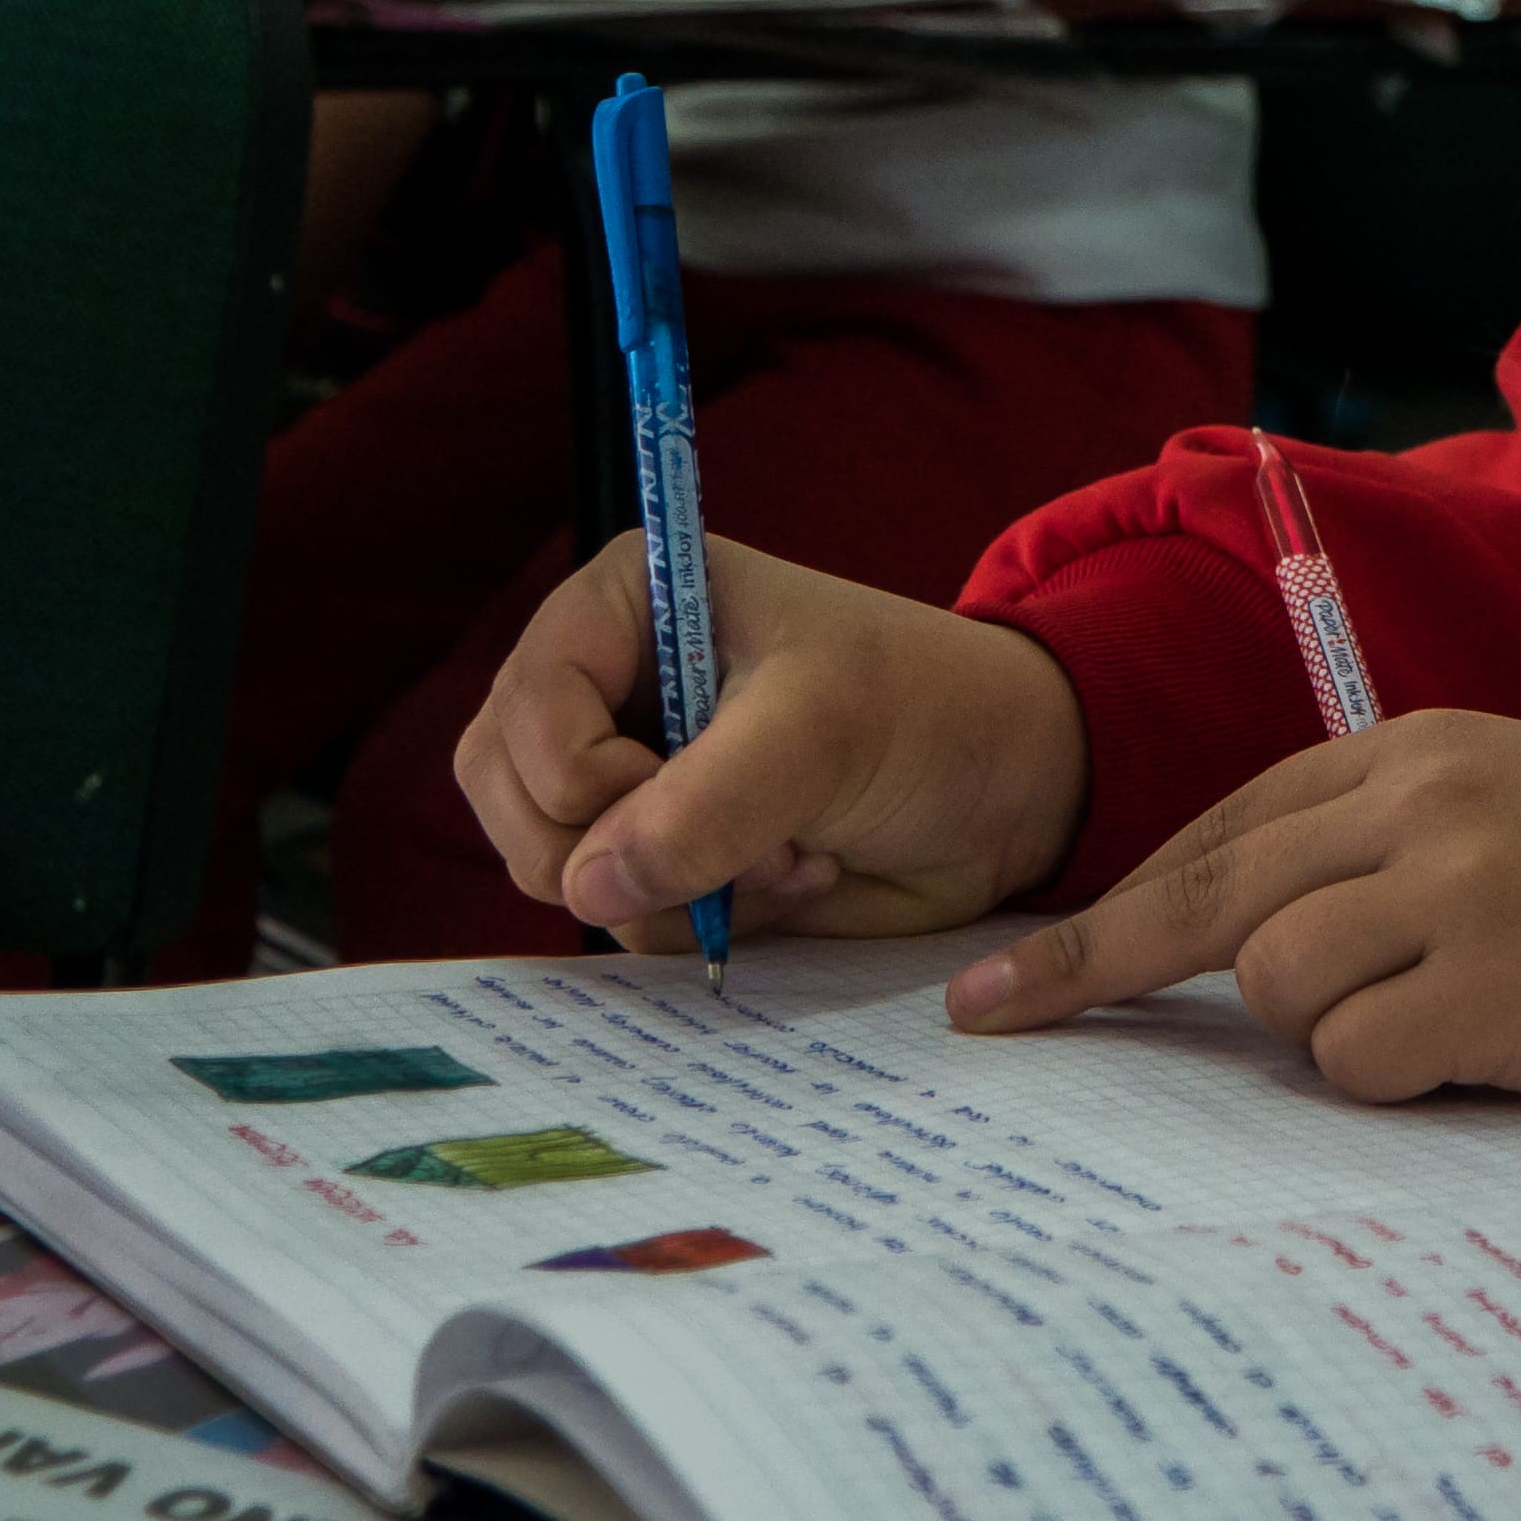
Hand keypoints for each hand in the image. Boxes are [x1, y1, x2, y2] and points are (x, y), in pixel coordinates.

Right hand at [455, 538, 1090, 954]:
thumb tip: (585, 886)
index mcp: (627, 602)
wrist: (1008, 790)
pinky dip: (703, 919)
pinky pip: (623, 915)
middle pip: (512, 795)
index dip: (582, 776)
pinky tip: (792, 874)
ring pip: (559, 868)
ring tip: (787, 848)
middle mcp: (608, 683)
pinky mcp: (666, 853)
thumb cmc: (926, 711)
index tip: (677, 785)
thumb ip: (703, 808)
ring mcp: (630, 774)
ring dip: (677, 889)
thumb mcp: (820, 735)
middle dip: (622, 844)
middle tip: (743, 833)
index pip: (527, 705)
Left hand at [948, 712, 1520, 1121]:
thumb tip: (1248, 950)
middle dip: (1083, 965)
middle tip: (988, 1018)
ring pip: (1279, 986)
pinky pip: (1357, 1060)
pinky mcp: (1489, 979)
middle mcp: (1427, 794)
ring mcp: (1457, 881)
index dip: (1116, 904)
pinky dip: (1395, 1084)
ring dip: (1333, 1040)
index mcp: (1427, 747)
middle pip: (1205, 894)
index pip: (1226, 828)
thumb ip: (1397, 850)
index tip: (1014, 973)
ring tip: (1456, 1041)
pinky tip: (1489, 1067)